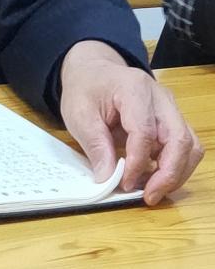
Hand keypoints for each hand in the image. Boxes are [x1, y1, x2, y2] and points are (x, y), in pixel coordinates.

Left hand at [59, 40, 204, 205]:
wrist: (93, 71)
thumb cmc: (85, 89)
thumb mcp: (78, 114)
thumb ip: (95, 145)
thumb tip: (108, 179)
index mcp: (134, 88)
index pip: (145, 131)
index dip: (137, 162)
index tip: (124, 183)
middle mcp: (160, 96)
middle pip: (179, 139)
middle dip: (168, 174)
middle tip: (149, 196)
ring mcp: (171, 107)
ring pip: (189, 145)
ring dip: (176, 173)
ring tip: (151, 190)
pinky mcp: (173, 118)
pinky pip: (185, 145)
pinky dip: (175, 165)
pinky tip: (154, 177)